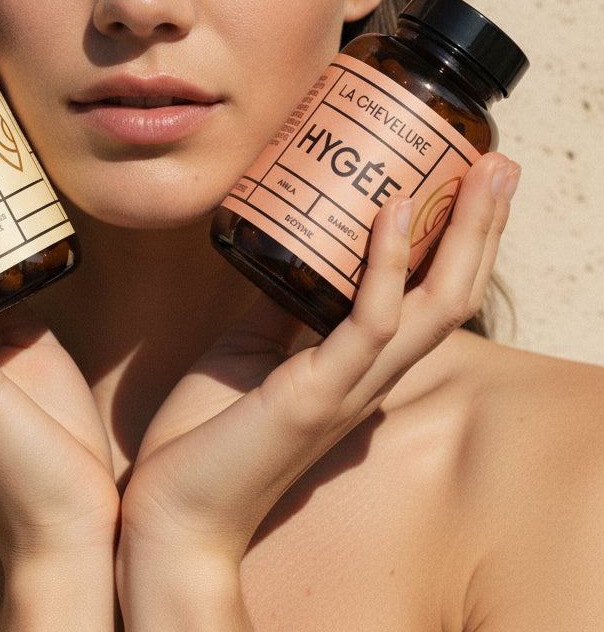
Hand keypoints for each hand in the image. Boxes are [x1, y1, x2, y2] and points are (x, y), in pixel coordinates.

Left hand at [116, 152, 519, 628]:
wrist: (171, 509)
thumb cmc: (210, 433)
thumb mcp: (252, 348)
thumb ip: (283, 306)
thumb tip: (292, 247)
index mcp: (361, 366)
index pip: (434, 297)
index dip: (460, 240)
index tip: (470, 178)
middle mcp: (372, 376)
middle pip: (455, 295)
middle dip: (483, 227)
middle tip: (501, 164)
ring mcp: (349, 387)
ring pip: (434, 306)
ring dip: (461, 235)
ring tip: (478, 174)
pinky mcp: (315, 394)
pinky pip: (367, 323)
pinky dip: (385, 266)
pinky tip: (390, 212)